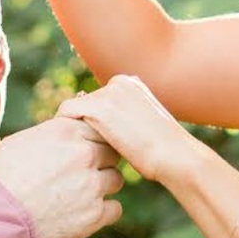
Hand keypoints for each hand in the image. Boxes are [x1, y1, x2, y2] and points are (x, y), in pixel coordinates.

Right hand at [0, 117, 124, 237]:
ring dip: (101, 186)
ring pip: (116, 179)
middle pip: (112, 152)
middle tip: (78, 175)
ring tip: (75, 196)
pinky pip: (115, 208)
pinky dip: (101, 213)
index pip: (101, 127)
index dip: (94, 140)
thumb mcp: (24, 141)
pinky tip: (80, 215)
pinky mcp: (94, 215)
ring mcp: (92, 185)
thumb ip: (58, 132)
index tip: (84, 151)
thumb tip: (79, 119)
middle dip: (100, 162)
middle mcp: (84, 154)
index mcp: (67, 131)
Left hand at [57, 74, 189, 183]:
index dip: (94, 122)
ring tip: (84, 149)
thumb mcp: (142, 125)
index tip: (97, 142)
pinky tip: (73, 147)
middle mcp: (120, 81)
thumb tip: (94, 120)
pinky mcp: (98, 106)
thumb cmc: (161, 150)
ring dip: (74, 128)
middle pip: (85, 103)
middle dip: (83, 124)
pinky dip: (63, 129)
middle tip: (89, 147)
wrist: (175, 156)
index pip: (98, 100)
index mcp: (132, 83)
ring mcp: (109, 92)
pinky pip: (64, 113)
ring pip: (74, 109)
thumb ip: (121, 117)